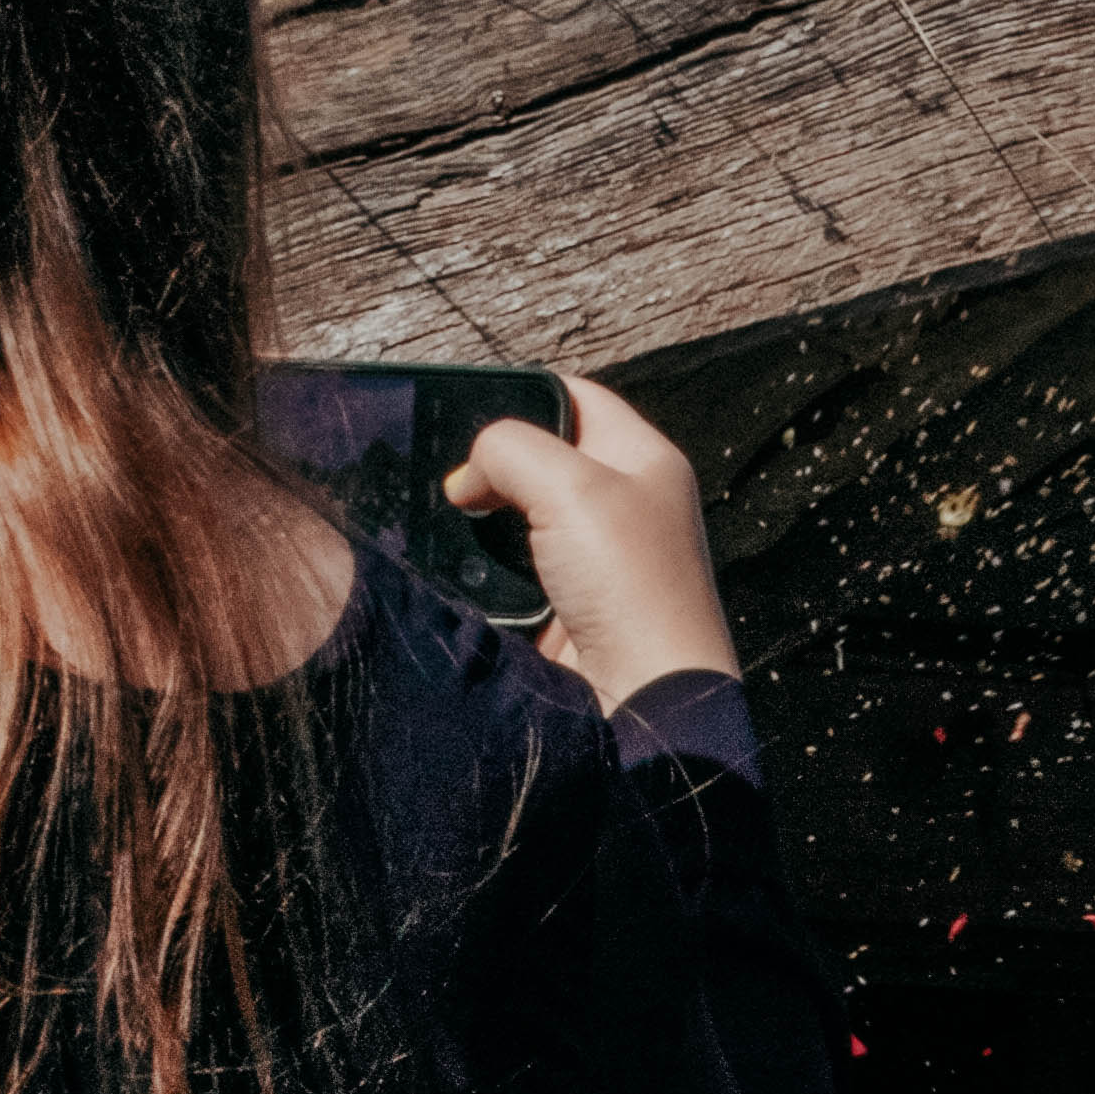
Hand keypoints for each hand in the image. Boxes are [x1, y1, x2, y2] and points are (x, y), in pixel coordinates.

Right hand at [449, 378, 737, 704]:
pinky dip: (483, 567)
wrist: (645, 700)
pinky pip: (510, 570)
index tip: (465, 406)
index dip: (521, 393)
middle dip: (491, 462)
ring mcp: (595, 559)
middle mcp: (625, 506)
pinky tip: (462, 566)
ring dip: (481, 518)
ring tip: (449, 518)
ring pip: (517, 515)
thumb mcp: (569, 484)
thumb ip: (508, 449)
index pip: (575, 398)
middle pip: (539, 458)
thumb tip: (467, 478)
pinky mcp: (568, 606)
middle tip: (453, 475)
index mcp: (644, 460)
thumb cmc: (632, 588)